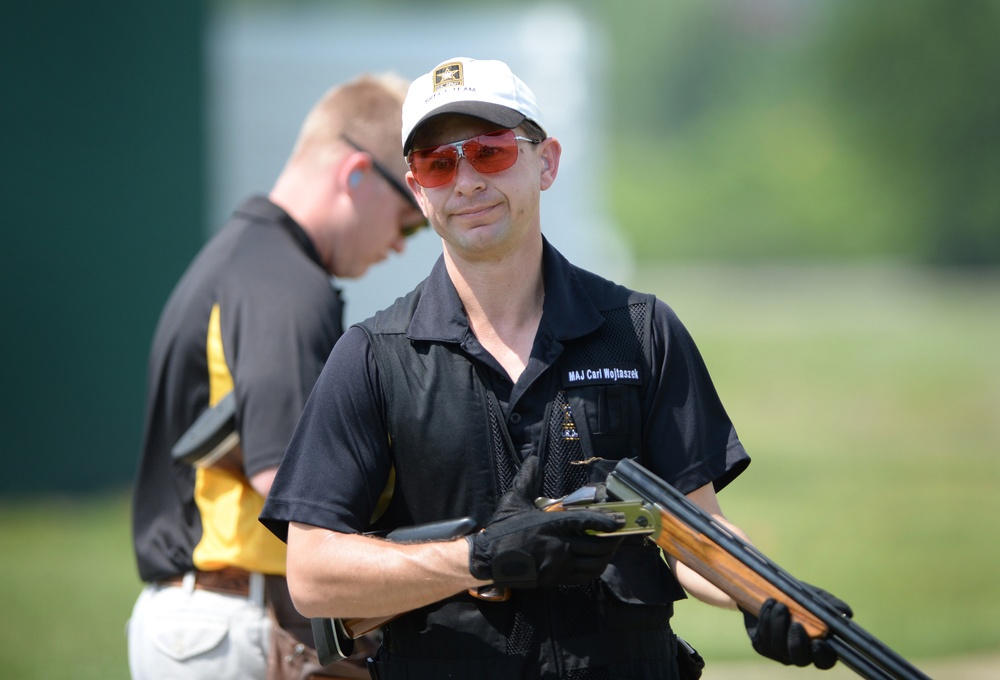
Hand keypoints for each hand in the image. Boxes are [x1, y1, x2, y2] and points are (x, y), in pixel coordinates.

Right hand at [468, 456, 622, 587]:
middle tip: (621, 532)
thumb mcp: (514, 500)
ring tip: (613, 547)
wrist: (489, 559)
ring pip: (594, 563)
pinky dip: (596, 569)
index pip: (586, 521)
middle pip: (596, 544)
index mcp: (551, 524)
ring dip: (607, 555)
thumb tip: (533, 460)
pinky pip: (584, 576)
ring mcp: (558, 565)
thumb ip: (527, 480)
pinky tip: (599, 562)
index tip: (620, 519)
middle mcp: (558, 545)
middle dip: (613, 539)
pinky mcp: (556, 579)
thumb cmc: (502, 529)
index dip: (606, 520)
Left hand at [742, 583, 852, 668]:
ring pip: (778, 648)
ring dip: (778, 625)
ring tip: (779, 604)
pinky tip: (770, 604)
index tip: (819, 643)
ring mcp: (779, 651)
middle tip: (796, 625)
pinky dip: (766, 619)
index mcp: (818, 646)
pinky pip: (763, 639)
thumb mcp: (814, 597)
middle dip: (797, 643)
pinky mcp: (762, 645)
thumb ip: (830, 604)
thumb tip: (845, 612)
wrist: (769, 591)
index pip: (825, 660)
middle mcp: (799, 653)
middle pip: (800, 659)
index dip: (823, 656)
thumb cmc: (798, 597)